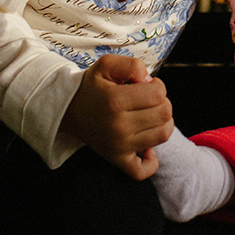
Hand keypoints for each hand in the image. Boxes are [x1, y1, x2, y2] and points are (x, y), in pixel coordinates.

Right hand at [59, 55, 172, 179]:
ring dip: (163, 123)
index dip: (157, 85)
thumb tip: (149, 81)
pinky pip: (143, 170)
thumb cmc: (93, 86)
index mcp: (115, 100)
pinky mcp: (117, 159)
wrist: (69, 111)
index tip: (145, 86)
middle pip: (164, 113)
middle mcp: (118, 126)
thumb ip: (132, 65)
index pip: (159, 93)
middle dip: (162, 102)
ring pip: (163, 135)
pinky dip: (151, 161)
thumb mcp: (107, 64)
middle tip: (147, 100)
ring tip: (148, 116)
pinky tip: (146, 146)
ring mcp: (118, 146)